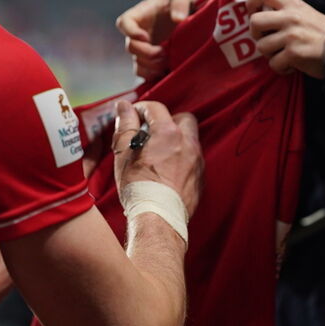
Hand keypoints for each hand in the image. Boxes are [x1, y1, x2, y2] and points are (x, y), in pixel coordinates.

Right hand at [112, 100, 201, 218]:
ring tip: (157, 154)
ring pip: (189, 139)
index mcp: (168, 133)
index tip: (133, 117)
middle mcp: (188, 143)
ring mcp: (197, 161)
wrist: (158, 219)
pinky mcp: (201, 178)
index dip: (141, 109)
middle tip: (150, 134)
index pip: (156, 108)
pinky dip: (181, 158)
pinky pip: (193, 159)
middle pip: (182, 118)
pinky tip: (167, 171)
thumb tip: (124, 107)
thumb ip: (125, 126)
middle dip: (166, 121)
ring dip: (175, 140)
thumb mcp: (123, 154)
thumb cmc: (138, 187)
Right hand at [115, 0, 194, 80]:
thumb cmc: (180, 0)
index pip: (124, 23)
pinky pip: (144, 73)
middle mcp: (137, 34)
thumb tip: (179, 19)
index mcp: (138, 16)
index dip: (130, 32)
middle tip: (163, 52)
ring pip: (137, 64)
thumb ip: (180, 3)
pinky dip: (152, 76)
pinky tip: (165, 72)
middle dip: (146, 53)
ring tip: (165, 63)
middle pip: (131, 47)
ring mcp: (144, 49)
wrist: (189, 12)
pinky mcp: (152, 61)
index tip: (145, 37)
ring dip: (150, 67)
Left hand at [245, 0, 324, 77]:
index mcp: (292, 4)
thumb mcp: (304, 12)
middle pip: (254, 21)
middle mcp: (291, 17)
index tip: (254, 13)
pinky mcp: (294, 53)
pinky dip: (281, 68)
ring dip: (270, 55)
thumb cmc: (321, 33)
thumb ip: (284, 10)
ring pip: (261, 46)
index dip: (252, 3)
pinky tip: (292, 65)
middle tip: (266, 39)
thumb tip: (258, 12)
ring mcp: (292, 35)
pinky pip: (273, 64)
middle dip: (256, 34)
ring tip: (283, 55)